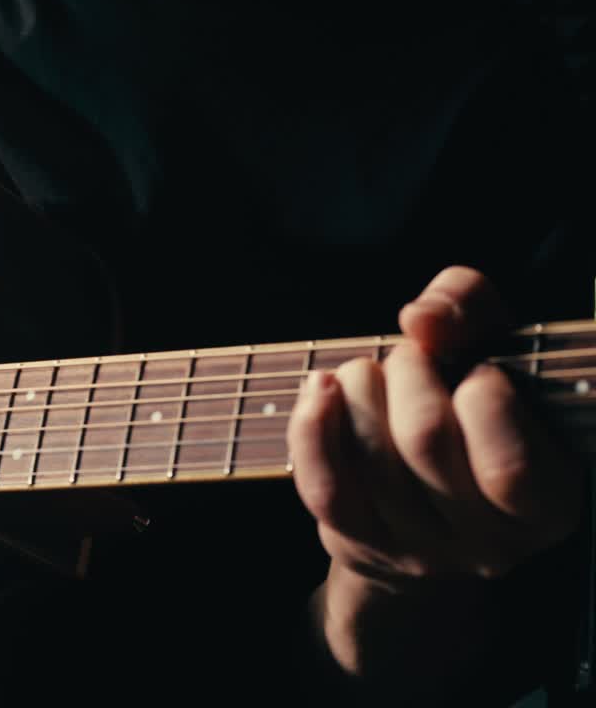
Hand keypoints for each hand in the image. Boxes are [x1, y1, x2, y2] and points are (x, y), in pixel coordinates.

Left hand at [286, 266, 581, 681]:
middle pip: (426, 442)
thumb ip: (472, 308)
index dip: (483, 396)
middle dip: (409, 374)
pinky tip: (322, 388)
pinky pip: (325, 488)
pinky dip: (313, 428)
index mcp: (546, 506)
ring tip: (370, 373)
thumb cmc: (471, 406)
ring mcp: (417, 550)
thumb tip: (421, 318)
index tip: (479, 370)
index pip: (508, 465)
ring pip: (373, 460)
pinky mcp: (358, 543)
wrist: (433, 491)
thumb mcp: (494, 348)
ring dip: (360, 390)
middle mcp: (487, 543)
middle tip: (411, 358)